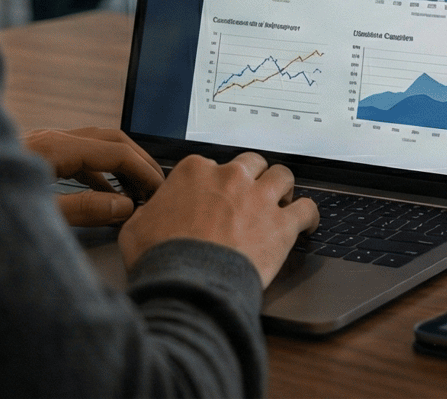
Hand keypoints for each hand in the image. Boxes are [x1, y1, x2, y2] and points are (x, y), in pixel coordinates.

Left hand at [23, 127, 165, 226]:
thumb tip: (123, 206)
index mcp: (53, 148)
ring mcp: (43, 145)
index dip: (142, 171)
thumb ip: (82, 210)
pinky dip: (100, 171)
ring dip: (121, 164)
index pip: (115, 152)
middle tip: (157, 186)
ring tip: (137, 190)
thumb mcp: (37, 215)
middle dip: (139, 161)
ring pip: (96, 145)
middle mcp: (51, 139)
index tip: (159, 190)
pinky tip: (107, 191)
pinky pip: (78, 156)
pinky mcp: (37, 156)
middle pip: (111, 140)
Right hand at [120, 153, 319, 287]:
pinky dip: (309, 216)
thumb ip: (151, 211)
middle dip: (252, 178)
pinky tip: (307, 224)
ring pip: (283, 176)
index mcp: (195, 172)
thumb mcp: (137, 227)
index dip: (215, 184)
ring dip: (282, 188)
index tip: (216, 197)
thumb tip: (149, 214)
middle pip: (252, 164)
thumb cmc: (160, 258)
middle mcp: (231, 177)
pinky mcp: (281, 224)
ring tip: (280, 202)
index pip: (211, 166)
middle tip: (251, 197)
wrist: (188, 284)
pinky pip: (307, 209)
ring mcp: (259, 198)